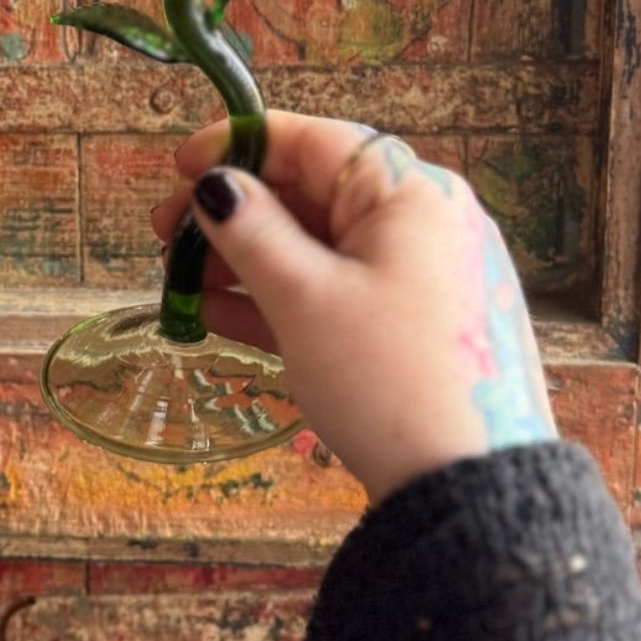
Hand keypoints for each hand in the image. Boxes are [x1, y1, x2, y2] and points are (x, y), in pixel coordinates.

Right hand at [152, 109, 555, 503]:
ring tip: (183, 283)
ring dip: (246, 260)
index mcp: (409, 193)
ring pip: (317, 246)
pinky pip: (336, 291)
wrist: (473, 499)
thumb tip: (214, 184)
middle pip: (310, 193)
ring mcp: (421, 277)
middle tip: (167, 235)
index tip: (179, 165)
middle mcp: (421, 223)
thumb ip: (250, 230)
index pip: (312, 141)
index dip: (238, 146)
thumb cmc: (389, 381)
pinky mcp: (415, 328)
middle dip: (234, 213)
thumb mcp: (305, 299)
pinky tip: (219, 316)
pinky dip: (281, 297)